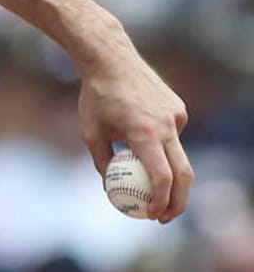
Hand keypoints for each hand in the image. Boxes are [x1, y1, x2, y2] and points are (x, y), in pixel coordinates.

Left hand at [78, 51, 192, 221]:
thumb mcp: (90, 133)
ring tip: (141, 163)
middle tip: (165, 215)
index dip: (162, 201)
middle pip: (184, 173)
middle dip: (178, 200)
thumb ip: (103, 162)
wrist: (110, 59)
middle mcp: (166, 125)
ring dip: (166, 169)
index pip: (162, 176)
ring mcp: (176, 116)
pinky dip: (160, 143)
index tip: (154, 215)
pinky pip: (172, 135)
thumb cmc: (95, 97)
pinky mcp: (179, 109)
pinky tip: (139, 124)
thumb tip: (111, 188)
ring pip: (178, 154)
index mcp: (144, 132)